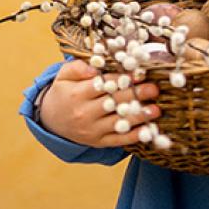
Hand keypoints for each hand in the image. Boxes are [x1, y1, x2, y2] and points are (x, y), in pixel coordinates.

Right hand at [37, 60, 161, 147]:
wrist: (52, 120)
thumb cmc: (63, 92)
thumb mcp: (63, 76)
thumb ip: (77, 67)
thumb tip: (95, 66)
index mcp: (76, 95)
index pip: (102, 86)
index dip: (121, 79)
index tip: (138, 74)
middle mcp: (84, 114)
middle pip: (114, 103)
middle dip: (135, 96)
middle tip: (154, 89)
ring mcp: (92, 130)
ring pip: (119, 123)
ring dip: (139, 117)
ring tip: (156, 110)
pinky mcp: (99, 142)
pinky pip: (119, 140)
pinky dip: (135, 136)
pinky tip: (149, 130)